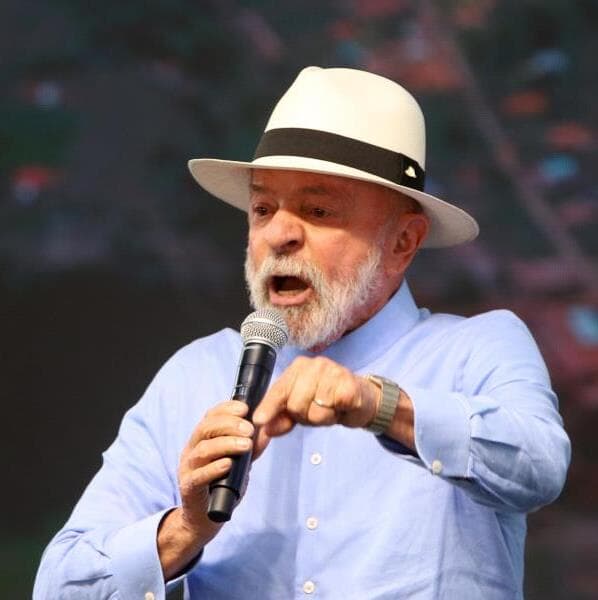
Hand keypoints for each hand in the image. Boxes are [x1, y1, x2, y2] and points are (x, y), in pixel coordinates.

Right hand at [158, 400, 270, 578]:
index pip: (210, 416)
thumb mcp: (239, 462)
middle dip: (229, 425)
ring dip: (225, 444)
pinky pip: (198, 475)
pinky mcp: (188, 488)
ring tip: (246, 445)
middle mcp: (191, 450)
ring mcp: (187, 469)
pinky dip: (214, 468)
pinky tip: (228, 464)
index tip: (245, 409)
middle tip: (249, 429)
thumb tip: (267, 429)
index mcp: (202, 439)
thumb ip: (251, 446)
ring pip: (202, 450)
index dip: (227, 408)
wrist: (204, 518)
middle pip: (205, 428)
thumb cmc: (222, 484)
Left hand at [252, 356, 379, 436]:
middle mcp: (314, 365)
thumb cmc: (328, 400)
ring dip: (322, 417)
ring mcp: (333, 371)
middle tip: (316, 409)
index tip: (259, 420)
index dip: (269, 407)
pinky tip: (341, 406)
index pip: (279, 390)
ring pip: (315, 410)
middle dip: (304, 416)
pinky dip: (336, 414)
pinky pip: (333, 409)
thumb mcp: (301, 408)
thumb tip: (266, 429)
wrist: (361, 398)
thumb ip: (282, 417)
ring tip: (330, 408)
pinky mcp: (349, 383)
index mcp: (298, 368)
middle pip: (295, 404)